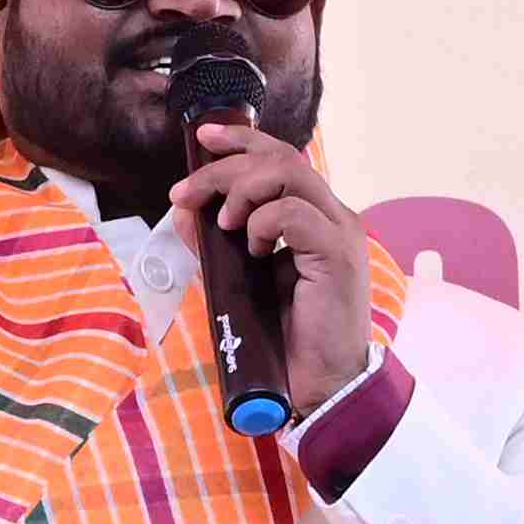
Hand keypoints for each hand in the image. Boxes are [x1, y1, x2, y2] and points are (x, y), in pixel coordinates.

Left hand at [164, 122, 374, 409]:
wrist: (323, 385)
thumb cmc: (287, 338)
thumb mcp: (240, 280)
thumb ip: (216, 245)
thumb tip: (184, 211)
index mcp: (316, 217)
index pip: (281, 158)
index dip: (241, 140)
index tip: (202, 138)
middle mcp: (333, 216)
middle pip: (280, 157)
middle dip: (224, 166)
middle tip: (186, 192)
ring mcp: (339, 232)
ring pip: (288, 174)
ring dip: (241, 191)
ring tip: (224, 225)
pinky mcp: (337, 255)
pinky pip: (294, 214)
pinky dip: (262, 224)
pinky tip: (252, 250)